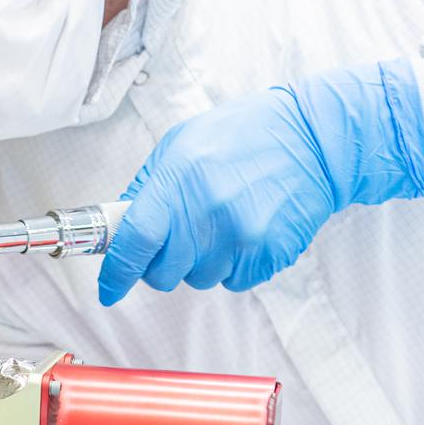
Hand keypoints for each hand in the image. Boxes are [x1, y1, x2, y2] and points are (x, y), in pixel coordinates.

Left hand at [97, 59, 423, 306]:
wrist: (315, 138)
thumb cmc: (246, 135)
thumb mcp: (182, 143)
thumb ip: (150, 186)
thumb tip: (122, 225)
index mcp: (179, 181)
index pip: (135, 241)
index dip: (117, 273)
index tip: (108, 289)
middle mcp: (208, 213)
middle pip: (163, 273)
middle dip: (161, 264)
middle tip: (178, 238)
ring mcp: (241, 237)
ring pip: (199, 278)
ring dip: (201, 261)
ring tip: (222, 222)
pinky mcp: (269, 254)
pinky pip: (234, 280)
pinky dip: (234, 264)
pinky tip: (247, 230)